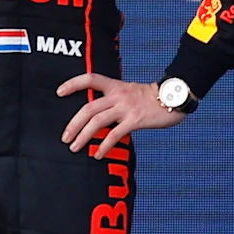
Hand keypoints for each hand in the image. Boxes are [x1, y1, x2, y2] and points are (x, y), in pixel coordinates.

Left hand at [57, 75, 183, 157]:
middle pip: (88, 108)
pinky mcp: (135, 120)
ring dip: (83, 136)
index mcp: (115, 86)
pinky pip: (115, 134)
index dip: (73, 84)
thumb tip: (99, 116)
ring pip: (97, 122)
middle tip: (65, 137)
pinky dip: (104, 146)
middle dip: (73, 124)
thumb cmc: (152, 98)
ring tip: (75, 148)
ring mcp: (126, 107)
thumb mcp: (130, 92)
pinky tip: (97, 154)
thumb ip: (114, 101)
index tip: (59, 92)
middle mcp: (118, 95)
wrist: (175, 96)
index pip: (90, 79)